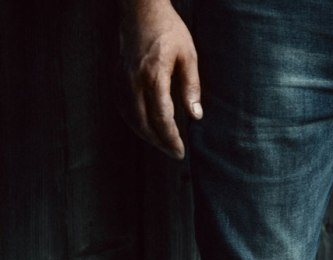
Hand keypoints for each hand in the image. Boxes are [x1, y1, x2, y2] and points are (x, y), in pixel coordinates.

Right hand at [119, 1, 201, 158]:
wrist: (141, 9)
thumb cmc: (169, 30)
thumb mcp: (189, 56)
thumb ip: (191, 87)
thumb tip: (196, 116)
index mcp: (154, 76)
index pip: (161, 117)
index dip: (170, 138)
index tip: (180, 151)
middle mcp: (134, 81)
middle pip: (143, 122)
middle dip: (159, 142)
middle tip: (174, 153)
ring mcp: (122, 79)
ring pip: (130, 117)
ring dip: (145, 135)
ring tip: (162, 144)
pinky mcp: (117, 76)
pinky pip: (123, 107)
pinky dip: (133, 122)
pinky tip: (145, 128)